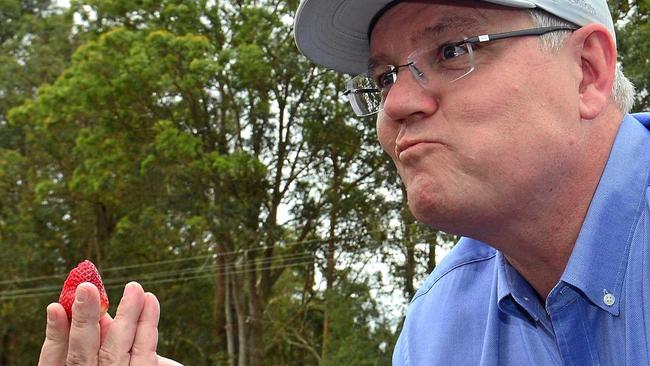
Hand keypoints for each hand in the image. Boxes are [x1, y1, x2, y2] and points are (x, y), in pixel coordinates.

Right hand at [38, 281, 181, 365]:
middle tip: (87, 287)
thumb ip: (89, 347)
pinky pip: (145, 354)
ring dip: (127, 315)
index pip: (53, 363)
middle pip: (82, 356)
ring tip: (134, 287)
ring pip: (117, 351)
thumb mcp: (89, 363)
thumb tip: (102, 316)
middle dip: (84, 320)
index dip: (54, 335)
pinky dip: (148, 326)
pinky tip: (150, 301)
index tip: (54, 307)